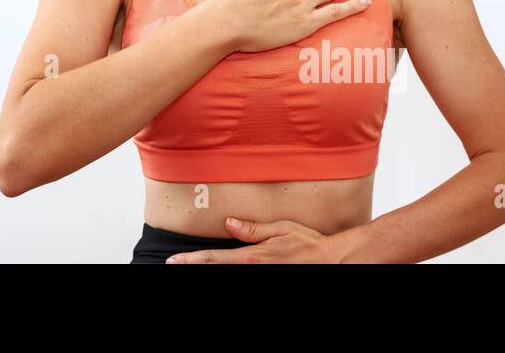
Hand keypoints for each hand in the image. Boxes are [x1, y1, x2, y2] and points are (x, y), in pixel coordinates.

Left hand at [166, 218, 345, 263]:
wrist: (331, 261)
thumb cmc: (309, 244)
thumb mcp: (281, 229)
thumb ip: (252, 229)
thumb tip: (229, 223)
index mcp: (251, 257)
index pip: (213, 259)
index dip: (190, 260)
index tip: (173, 261)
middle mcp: (252, 271)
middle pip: (216, 271)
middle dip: (195, 268)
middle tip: (176, 264)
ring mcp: (260, 278)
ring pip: (227, 276)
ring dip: (211, 271)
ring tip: (193, 266)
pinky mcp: (268, 279)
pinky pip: (243, 279)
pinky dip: (228, 273)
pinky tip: (220, 269)